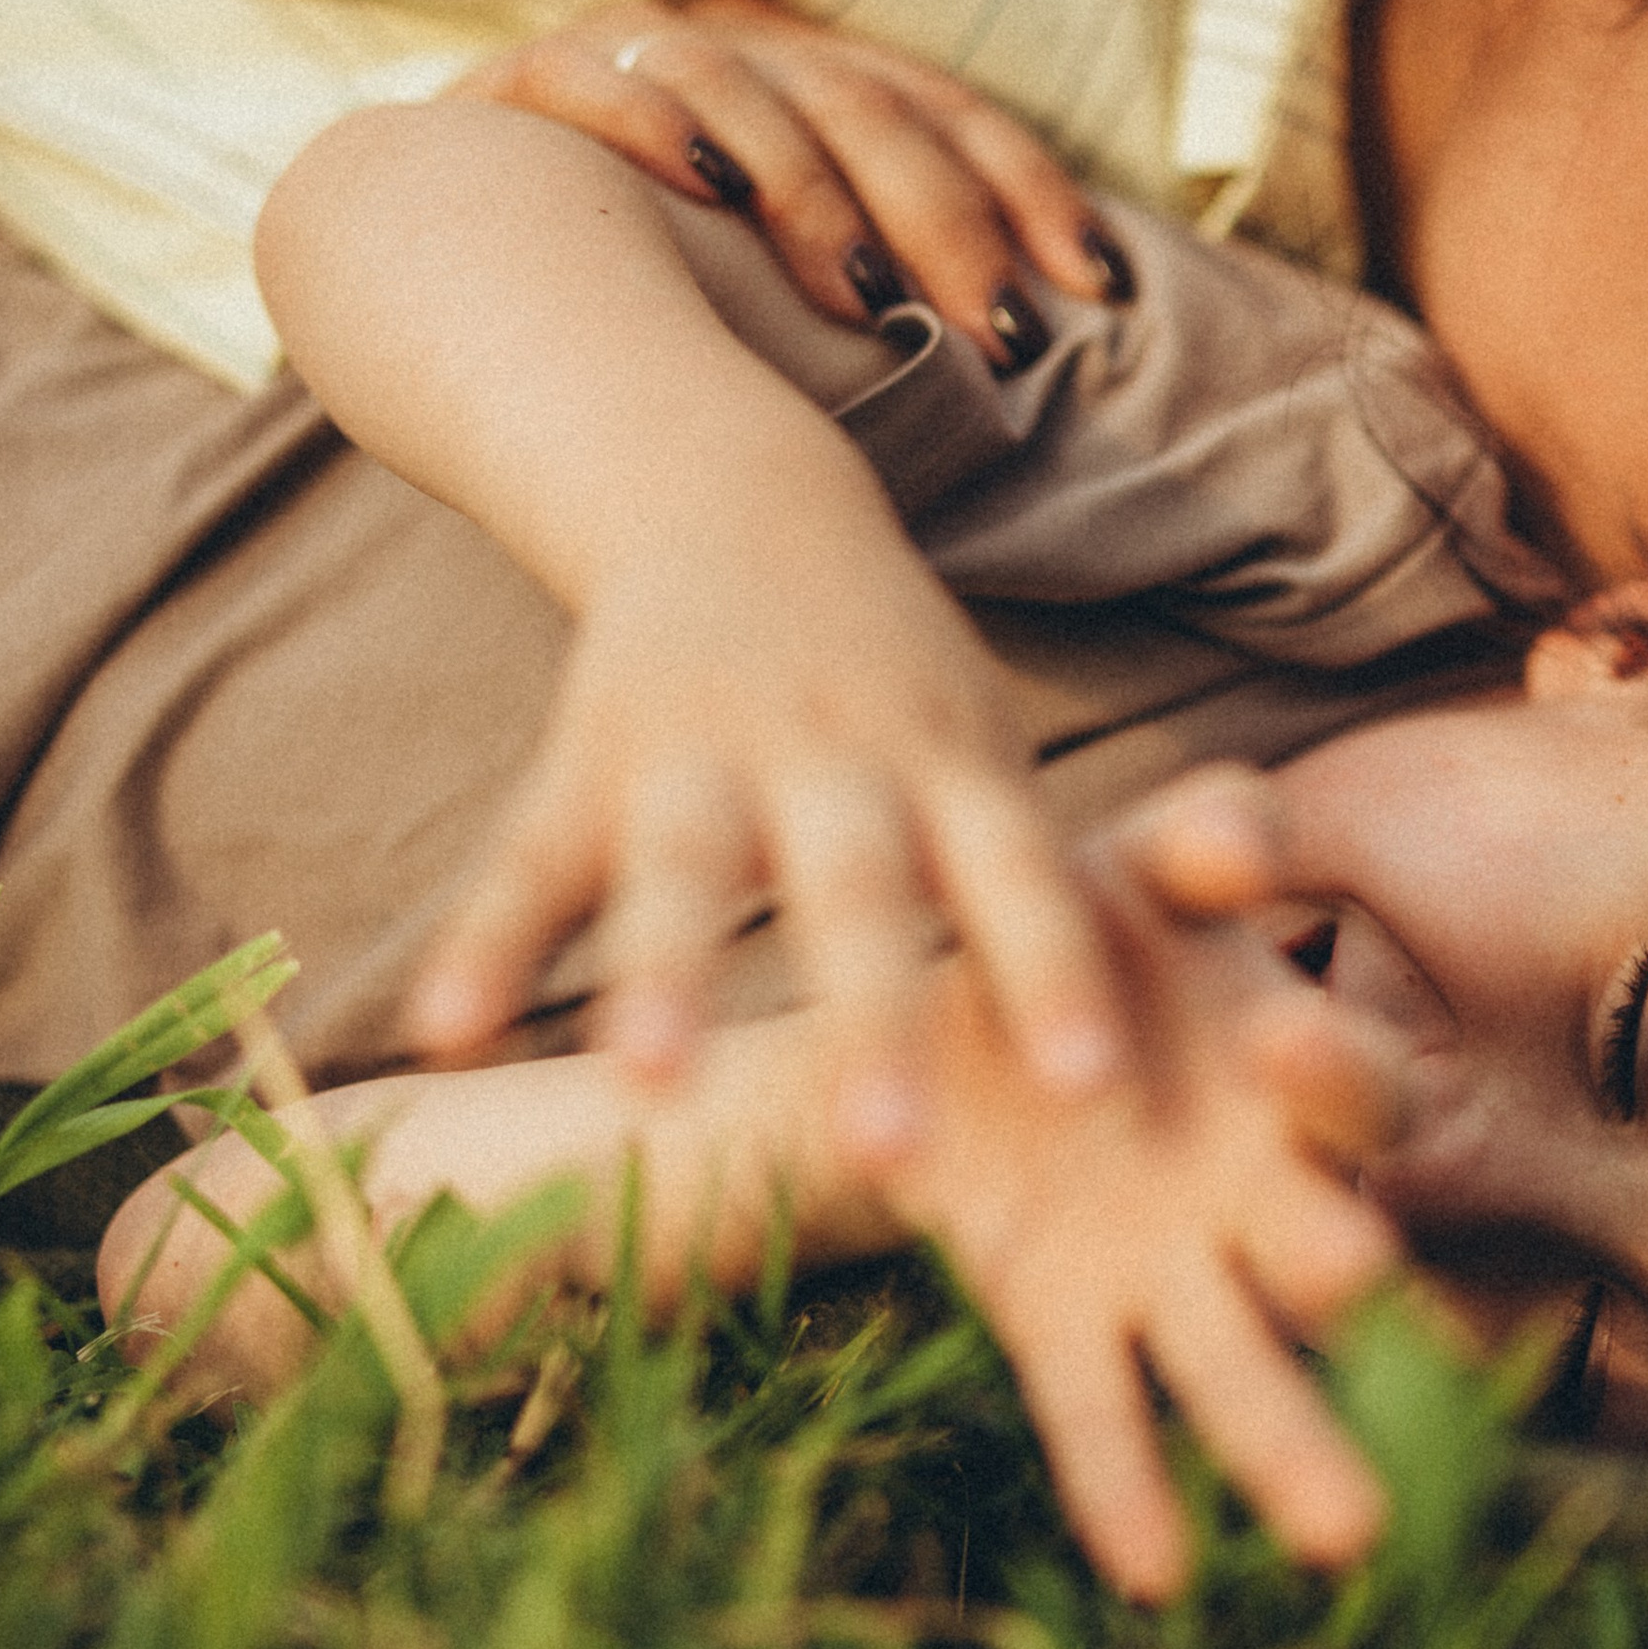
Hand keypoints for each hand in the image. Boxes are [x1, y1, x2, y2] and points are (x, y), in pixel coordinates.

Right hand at [407, 498, 1131, 1131]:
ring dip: (663, 977)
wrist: (731, 492)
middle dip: (869, 1018)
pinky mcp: (585, 761)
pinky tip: (443, 1037)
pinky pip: (528, 862)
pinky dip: (486, 947)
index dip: (1055, 974)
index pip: (1020, 873)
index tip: (1093, 1091)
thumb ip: (1064, 883)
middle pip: (855, 890)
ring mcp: (699, 755)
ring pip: (680, 870)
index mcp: (949, 764)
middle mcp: (832, 759)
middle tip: (892, 1156)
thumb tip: (1204, 1039)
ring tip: (646, 1089)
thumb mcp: (988, 747)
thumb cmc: (897, 679)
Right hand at [459, 0, 1138, 363]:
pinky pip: (587, 75)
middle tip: (992, 331)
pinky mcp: (512, 85)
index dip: (1025, 189)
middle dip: (940, 219)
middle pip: (862, 103)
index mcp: (807, 89)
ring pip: (744, 79)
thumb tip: (1035, 355)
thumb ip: (872, 302)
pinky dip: (650, 118)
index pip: (944, 113)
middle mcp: (729, 51)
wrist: (430, 286)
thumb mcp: (779, 314)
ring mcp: (621, 59)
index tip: (1094, 289)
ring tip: (862, 290)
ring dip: (809, 183)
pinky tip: (703, 183)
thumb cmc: (640, 327)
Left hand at [875, 799, 1406, 1598]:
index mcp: (1291, 1076)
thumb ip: (1200, 839)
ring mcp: (1168, 1274)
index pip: (1356, 1091)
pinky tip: (1153, 1573)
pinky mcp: (1060, 1322)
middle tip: (1357, 1281)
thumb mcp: (1128, 867)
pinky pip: (1101, 1414)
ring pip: (1244, 1370)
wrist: (929, 1015)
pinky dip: (1126, 1489)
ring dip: (1293, 1448)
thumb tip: (1241, 832)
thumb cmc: (1078, 929)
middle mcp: (1258, 1196)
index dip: (1328, 1073)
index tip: (1277, 1038)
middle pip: (1332, 1250)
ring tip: (1346, 1538)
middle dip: (1353, 1275)